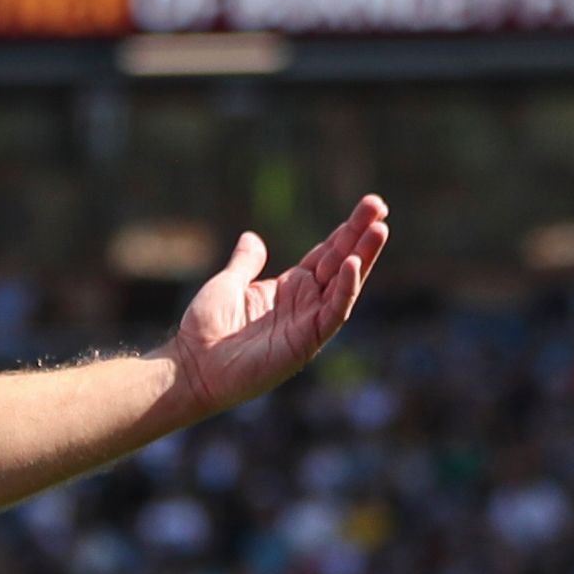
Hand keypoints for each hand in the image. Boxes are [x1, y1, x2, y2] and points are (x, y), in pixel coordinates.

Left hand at [164, 197, 391, 422]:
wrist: (193, 367)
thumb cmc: (206, 329)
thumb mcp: (227, 284)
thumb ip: (246, 262)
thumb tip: (253, 237)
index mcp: (290, 288)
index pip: (326, 254)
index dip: (345, 231)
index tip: (369, 206)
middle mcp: (305, 303)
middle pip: (341, 263)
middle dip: (361, 236)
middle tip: (380, 206)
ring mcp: (308, 322)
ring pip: (345, 285)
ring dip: (363, 257)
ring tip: (380, 229)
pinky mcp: (306, 341)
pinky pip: (333, 312)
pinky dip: (345, 290)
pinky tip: (353, 265)